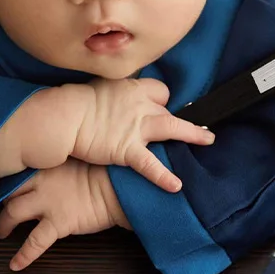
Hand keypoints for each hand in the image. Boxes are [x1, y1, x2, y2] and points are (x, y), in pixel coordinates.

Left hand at [0, 159, 129, 271]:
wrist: (116, 186)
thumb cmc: (103, 170)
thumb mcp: (75, 159)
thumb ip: (58, 164)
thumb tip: (51, 170)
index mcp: (45, 165)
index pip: (16, 172)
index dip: (6, 180)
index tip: (1, 185)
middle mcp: (40, 183)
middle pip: (8, 192)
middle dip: (1, 201)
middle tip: (0, 208)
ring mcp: (47, 203)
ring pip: (13, 213)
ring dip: (3, 224)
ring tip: (0, 232)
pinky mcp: (57, 223)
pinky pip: (34, 243)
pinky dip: (23, 255)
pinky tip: (15, 265)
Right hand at [67, 78, 213, 192]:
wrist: (65, 117)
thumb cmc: (77, 103)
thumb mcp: (101, 87)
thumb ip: (117, 93)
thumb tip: (118, 96)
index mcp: (132, 89)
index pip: (159, 90)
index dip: (159, 100)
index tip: (156, 108)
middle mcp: (140, 105)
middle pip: (167, 108)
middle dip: (174, 118)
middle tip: (185, 127)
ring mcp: (136, 127)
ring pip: (172, 127)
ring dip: (193, 133)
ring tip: (208, 140)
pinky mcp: (128, 149)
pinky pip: (150, 164)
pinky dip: (163, 176)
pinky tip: (176, 186)